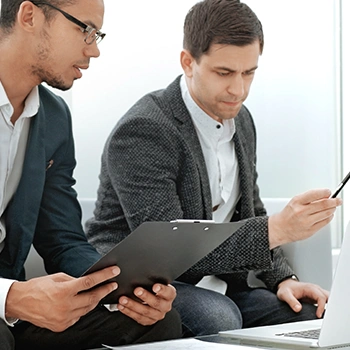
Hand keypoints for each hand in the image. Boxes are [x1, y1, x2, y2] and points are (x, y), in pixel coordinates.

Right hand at [5, 266, 119, 331]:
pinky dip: (83, 310)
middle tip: (112, 284)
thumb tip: (87, 281)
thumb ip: (74, 280)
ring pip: (87, 309)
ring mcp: (64, 318)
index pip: (90, 282)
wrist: (20, 302)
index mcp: (64, 290)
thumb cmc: (37, 287)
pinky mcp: (61, 326)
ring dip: (96, 300)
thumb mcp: (57, 277)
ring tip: (101, 292)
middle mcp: (65, 306)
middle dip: (105, 290)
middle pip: (92, 298)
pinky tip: (84, 304)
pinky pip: (78, 317)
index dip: (104, 276)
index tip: (114, 272)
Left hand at [117, 283, 176, 325]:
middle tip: (136, 290)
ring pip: (145, 312)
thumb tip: (144, 272)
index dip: (162, 290)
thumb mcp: (159, 282)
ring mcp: (157, 315)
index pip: (168, 292)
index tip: (155, 286)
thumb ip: (154, 279)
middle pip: (156, 303)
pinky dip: (128, 312)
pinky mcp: (148, 321)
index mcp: (170, 295)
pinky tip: (121, 306)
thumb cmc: (156, 288)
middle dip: (145, 296)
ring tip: (123, 299)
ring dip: (133, 305)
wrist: (158, 299)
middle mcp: (165, 306)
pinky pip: (138, 317)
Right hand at [268, 189, 341, 248]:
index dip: (324, 192)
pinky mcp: (311, 230)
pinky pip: (325, 222)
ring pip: (326, 213)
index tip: (329, 192)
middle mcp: (301, 211)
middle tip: (338, 200)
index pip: (314, 194)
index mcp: (297, 202)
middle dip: (334, 201)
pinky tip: (328, 215)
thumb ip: (309, 198)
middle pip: (324, 204)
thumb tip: (324, 196)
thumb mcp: (295, 202)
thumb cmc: (288, 215)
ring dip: (332, 209)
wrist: (280, 228)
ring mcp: (306, 221)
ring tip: (332, 207)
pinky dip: (329, 217)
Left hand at [276, 278, 328, 317]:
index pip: (321, 297)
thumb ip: (291, 301)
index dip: (321, 307)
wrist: (285, 285)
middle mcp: (315, 290)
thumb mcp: (285, 294)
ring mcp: (316, 293)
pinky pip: (326, 302)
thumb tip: (298, 309)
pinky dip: (327, 307)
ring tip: (327, 316)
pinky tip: (325, 314)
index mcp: (309, 288)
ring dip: (330, 306)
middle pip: (328, 297)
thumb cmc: (286, 288)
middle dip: (330, 306)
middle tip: (327, 316)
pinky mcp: (316, 298)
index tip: (318, 315)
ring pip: (329, 299)